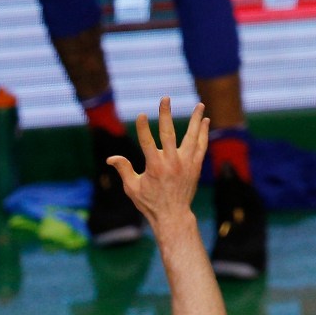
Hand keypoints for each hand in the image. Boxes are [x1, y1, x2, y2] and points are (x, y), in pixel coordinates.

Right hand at [107, 96, 208, 227]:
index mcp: (154, 167)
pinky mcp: (195, 167)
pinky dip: (203, 133)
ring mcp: (186, 164)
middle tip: (165, 98)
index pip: (147, 142)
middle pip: (169, 134)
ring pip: (191, 137)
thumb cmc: (150, 203)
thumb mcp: (132, 188)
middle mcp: (171, 163)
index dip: (143, 128)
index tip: (142, 115)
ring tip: (199, 104)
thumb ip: (124, 170)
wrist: (173, 216)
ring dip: (195, 119)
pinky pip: (201, 146)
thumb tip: (111, 158)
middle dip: (166, 115)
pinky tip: (204, 121)